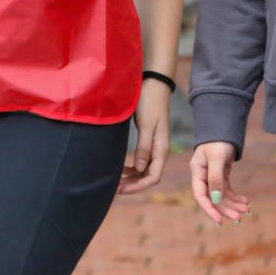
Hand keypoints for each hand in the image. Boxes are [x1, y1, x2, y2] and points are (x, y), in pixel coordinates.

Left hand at [119, 76, 171, 193]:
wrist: (154, 85)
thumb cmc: (150, 103)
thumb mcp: (146, 125)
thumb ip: (144, 147)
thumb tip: (140, 168)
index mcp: (162, 149)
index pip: (153, 177)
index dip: (137, 186)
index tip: (120, 189)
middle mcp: (160, 150)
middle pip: (148, 176)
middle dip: (132, 185)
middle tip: (113, 188)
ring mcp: (155, 146)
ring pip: (145, 170)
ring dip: (132, 177)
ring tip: (115, 180)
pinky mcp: (150, 140)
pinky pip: (142, 161)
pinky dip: (132, 167)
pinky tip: (121, 168)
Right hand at [190, 140, 249, 223]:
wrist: (223, 128)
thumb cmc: (218, 141)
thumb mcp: (217, 158)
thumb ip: (216, 178)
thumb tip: (217, 199)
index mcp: (197, 173)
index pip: (200, 196)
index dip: (209, 209)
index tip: (220, 221)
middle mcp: (203, 177)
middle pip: (213, 199)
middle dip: (226, 209)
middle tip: (239, 218)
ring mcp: (211, 177)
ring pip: (221, 196)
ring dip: (233, 204)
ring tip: (247, 210)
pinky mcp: (220, 176)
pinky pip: (227, 191)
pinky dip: (236, 197)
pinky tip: (245, 201)